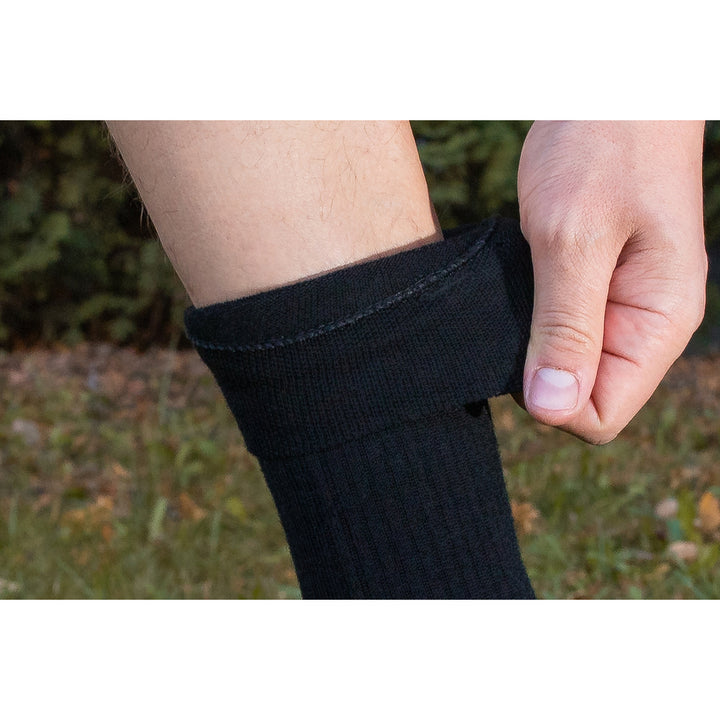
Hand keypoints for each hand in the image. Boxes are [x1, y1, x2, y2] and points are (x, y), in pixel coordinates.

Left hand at [517, 121, 706, 443]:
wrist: (611, 89)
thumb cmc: (602, 146)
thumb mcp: (575, 236)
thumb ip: (566, 325)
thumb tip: (552, 409)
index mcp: (658, 322)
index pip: (601, 415)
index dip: (551, 400)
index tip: (520, 350)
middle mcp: (643, 325)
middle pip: (582, 395)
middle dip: (539, 372)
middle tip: (516, 312)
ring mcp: (618, 307)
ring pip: (566, 364)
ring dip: (532, 342)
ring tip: (518, 292)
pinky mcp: (593, 286)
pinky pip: (557, 328)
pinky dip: (530, 318)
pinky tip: (518, 286)